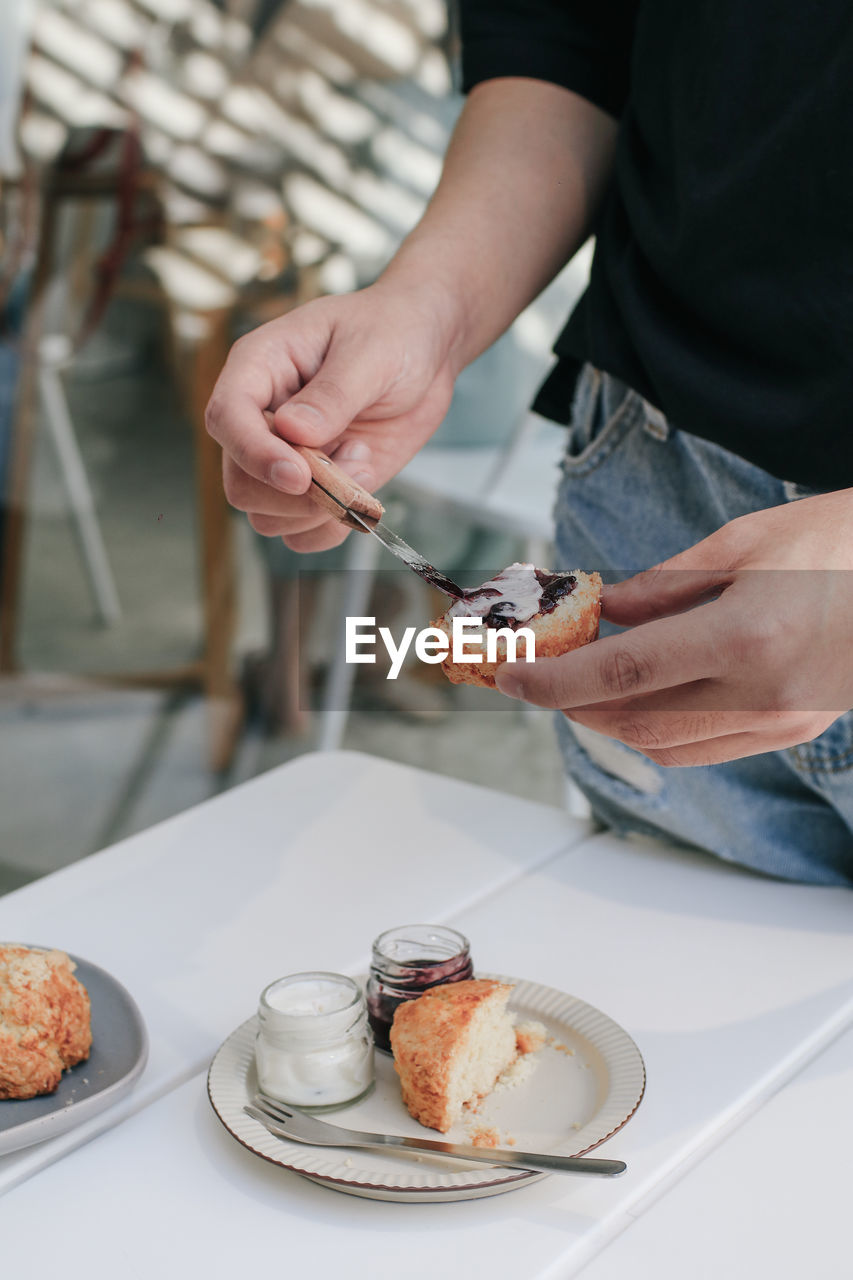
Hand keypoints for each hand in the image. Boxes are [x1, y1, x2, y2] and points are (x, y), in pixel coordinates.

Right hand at [205, 282, 457, 551]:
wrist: (424, 352)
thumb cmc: (392, 332)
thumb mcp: (372, 351)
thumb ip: (333, 393)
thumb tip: (293, 431)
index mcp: (258, 368)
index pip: (225, 419)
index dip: (254, 454)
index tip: (299, 475)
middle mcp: (261, 419)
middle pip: (241, 482)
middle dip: (296, 493)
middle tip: (355, 461)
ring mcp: (284, 458)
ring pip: (266, 516)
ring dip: (320, 509)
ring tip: (362, 460)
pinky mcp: (314, 487)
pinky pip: (302, 533)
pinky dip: (333, 527)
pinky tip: (364, 489)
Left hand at [495, 490, 852, 764]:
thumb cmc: (842, 540)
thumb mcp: (745, 541)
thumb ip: (663, 584)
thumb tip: (603, 608)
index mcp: (746, 635)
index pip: (621, 672)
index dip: (554, 679)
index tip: (511, 676)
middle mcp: (763, 692)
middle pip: (635, 720)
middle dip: (572, 704)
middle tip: (535, 679)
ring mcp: (783, 721)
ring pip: (667, 746)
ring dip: (610, 722)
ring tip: (578, 685)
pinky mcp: (794, 730)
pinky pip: (705, 749)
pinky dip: (658, 731)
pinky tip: (639, 698)